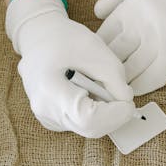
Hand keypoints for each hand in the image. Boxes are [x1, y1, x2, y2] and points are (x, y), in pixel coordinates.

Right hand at [5, 0, 135, 137]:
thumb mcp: (95, 49)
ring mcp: (48, 118)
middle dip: (113, 113)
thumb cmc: (62, 39)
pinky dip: (94, 110)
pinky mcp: (54, 120)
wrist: (37, 38)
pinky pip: (82, 124)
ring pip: (89, 127)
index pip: (88, 119)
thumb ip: (115, 78)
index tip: (129, 103)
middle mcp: (45, 111)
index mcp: (49, 91)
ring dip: (104, 111)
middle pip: (90, 127)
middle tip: (119, 91)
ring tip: (97, 84)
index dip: (114, 115)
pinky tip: (88, 90)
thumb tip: (126, 101)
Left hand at [94, 0, 165, 95]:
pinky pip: (153, 77)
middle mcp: (141, 25)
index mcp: (131, 5)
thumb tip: (97, 13)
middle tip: (104, 77)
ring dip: (122, 81)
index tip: (99, 58)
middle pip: (114, 55)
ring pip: (131, 70)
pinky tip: (136, 88)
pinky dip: (142, 85)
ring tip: (117, 87)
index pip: (104, 36)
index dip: (98, 50)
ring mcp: (159, 42)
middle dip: (107, 68)